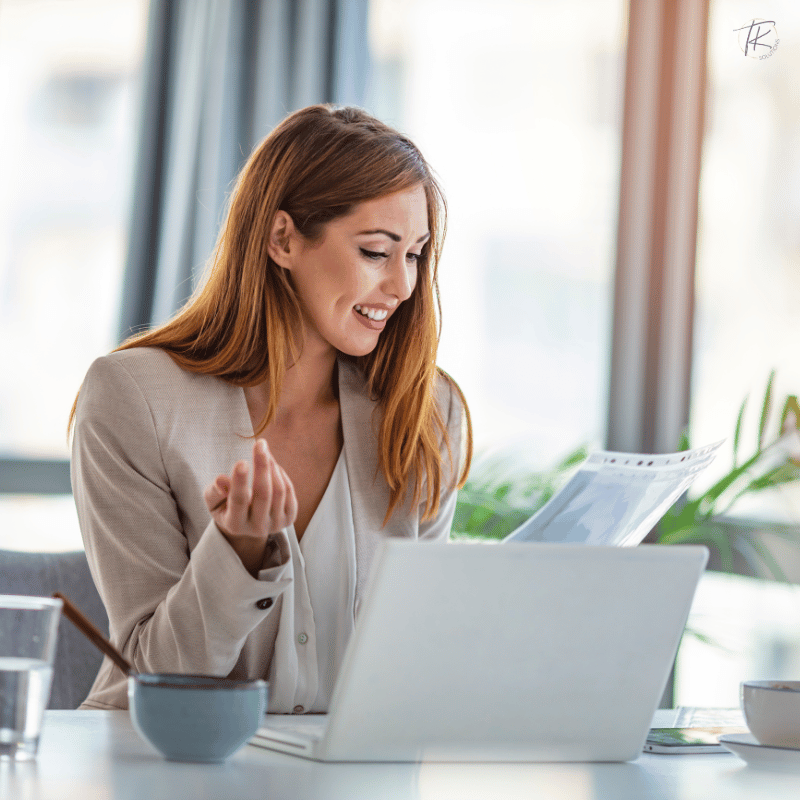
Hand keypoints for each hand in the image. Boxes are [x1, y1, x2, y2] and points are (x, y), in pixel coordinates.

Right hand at [204, 439, 296, 574]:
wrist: (246, 525)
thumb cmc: (226, 506)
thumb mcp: (213, 501)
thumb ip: (215, 491)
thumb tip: (221, 480)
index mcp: (234, 524)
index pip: (239, 501)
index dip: (240, 481)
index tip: (242, 462)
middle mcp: (257, 528)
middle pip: (263, 494)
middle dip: (262, 466)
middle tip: (260, 443)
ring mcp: (276, 524)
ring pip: (279, 491)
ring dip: (271, 466)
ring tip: (263, 451)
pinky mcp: (289, 518)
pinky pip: (289, 491)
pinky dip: (280, 474)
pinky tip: (272, 465)